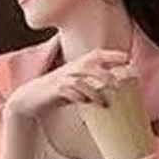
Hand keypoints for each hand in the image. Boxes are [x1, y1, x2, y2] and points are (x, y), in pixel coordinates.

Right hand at [7, 43, 133, 127]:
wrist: (30, 99)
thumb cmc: (56, 92)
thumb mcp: (75, 86)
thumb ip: (91, 85)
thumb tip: (114, 92)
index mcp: (77, 64)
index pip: (97, 54)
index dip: (112, 55)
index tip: (128, 59)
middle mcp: (71, 68)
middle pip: (91, 64)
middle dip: (106, 73)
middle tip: (119, 84)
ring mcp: (62, 78)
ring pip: (81, 79)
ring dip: (94, 90)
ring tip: (105, 101)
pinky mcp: (54, 90)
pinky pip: (69, 91)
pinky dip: (79, 97)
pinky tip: (86, 104)